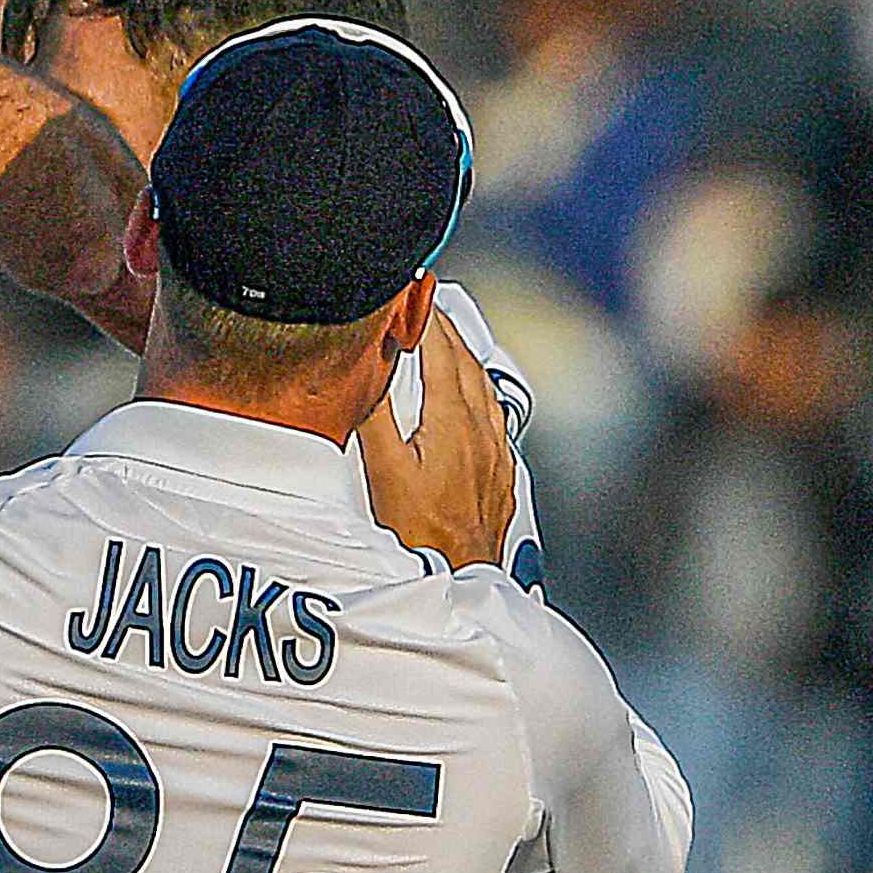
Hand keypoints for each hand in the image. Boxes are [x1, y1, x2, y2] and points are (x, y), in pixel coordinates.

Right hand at [357, 306, 514, 569]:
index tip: (415, 292)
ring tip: (447, 344)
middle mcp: (482, 430)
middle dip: (446, 330)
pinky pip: (494, 418)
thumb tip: (370, 368)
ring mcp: (496, 453)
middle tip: (427, 309)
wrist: (461, 580)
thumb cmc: (421, 535)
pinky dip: (478, 395)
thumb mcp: (384, 473)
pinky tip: (471, 403)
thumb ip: (375, 415)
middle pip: (467, 363)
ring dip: (464, 360)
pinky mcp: (501, 474)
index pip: (442, 350)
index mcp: (452, 421)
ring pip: (484, 389)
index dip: (427, 316)